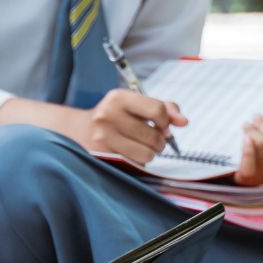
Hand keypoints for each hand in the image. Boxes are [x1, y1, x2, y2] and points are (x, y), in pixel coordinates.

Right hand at [15, 89, 185, 165]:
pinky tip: (126, 154)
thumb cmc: (115, 117)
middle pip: (155, 136)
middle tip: (148, 138)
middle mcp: (108, 115)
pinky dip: (137, 162)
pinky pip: (136, 165)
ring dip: (149, 154)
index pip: (158, 109)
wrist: (78, 132)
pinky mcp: (102, 156)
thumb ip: (164, 108)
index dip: (167, 121)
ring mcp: (103, 137)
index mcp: (118, 97)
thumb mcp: (135, 105)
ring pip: (148, 154)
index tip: (163, 126)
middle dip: (159, 141)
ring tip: (137, 146)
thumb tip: (183, 121)